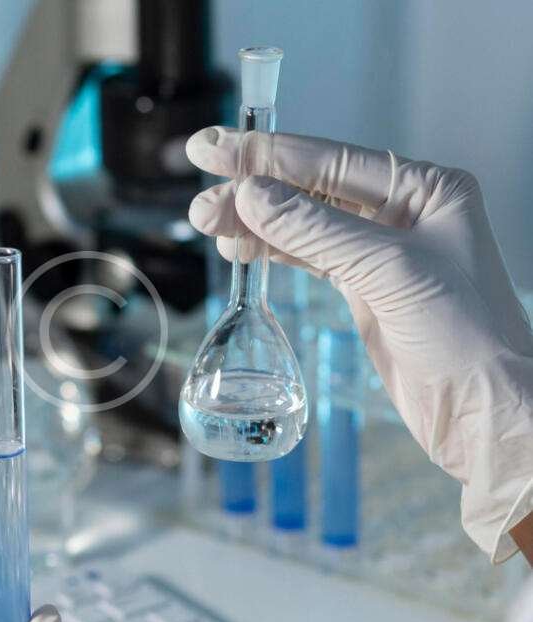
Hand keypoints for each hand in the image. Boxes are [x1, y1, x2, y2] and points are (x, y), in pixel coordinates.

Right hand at [186, 126, 532, 561]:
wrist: (483, 409)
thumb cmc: (464, 334)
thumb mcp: (389, 270)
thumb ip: (316, 230)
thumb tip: (250, 194)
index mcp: (424, 189)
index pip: (329, 161)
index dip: (266, 155)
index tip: (215, 149)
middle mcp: (401, 212)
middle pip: (309, 190)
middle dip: (251, 192)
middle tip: (201, 201)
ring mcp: (379, 251)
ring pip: (300, 224)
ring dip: (253, 224)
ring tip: (207, 224)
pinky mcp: (362, 287)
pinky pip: (305, 256)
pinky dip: (270, 251)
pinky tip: (239, 248)